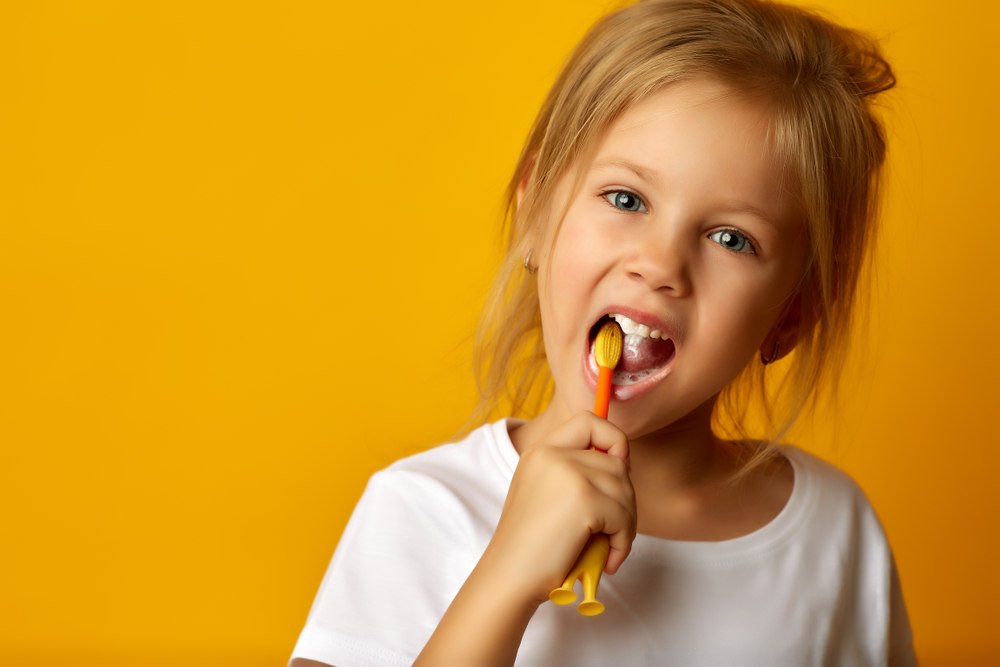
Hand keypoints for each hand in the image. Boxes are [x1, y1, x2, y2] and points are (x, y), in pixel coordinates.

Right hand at [484, 411, 636, 602]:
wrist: (510, 577)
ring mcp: (568, 474)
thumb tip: (623, 465)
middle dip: (623, 498)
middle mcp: (553, 454)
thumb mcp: (545, 493)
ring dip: (625, 524)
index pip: (589, 420)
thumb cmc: (531, 546)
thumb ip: (575, 472)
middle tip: (612, 529)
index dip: (612, 440)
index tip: (618, 469)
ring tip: (607, 548)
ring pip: (625, 489)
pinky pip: (624, 516)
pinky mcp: (584, 500)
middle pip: (616, 462)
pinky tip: (607, 560)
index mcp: (541, 450)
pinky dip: (623, 542)